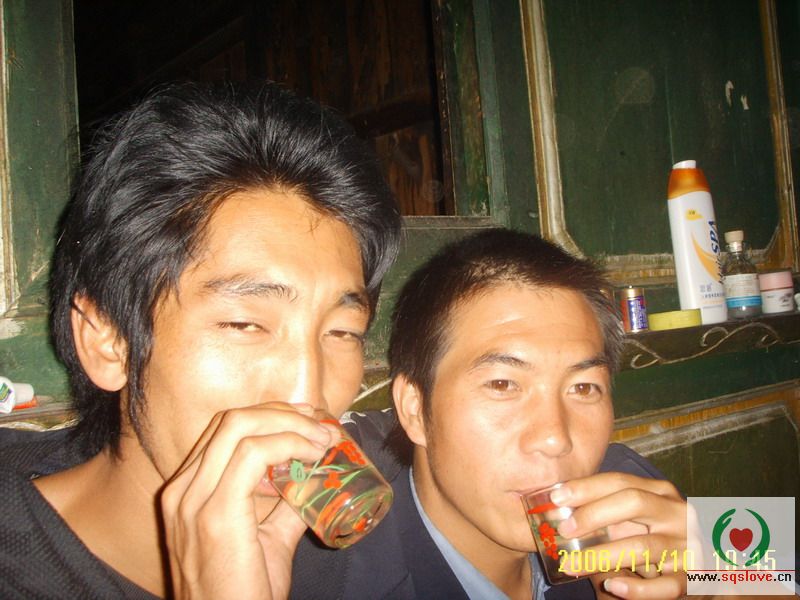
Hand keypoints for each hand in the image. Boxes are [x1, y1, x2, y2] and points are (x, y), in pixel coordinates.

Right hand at [161, 402, 339, 599]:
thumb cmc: (243, 597)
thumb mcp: (266, 542)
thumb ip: (285, 509)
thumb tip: (316, 482)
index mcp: (187, 493)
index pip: (224, 431)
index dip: (269, 416)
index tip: (307, 420)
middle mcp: (182, 491)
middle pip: (230, 420)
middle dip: (281, 412)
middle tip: (319, 423)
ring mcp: (192, 501)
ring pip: (238, 426)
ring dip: (289, 424)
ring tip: (322, 437)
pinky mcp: (214, 515)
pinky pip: (252, 454)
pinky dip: (288, 443)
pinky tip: (313, 453)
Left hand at [551, 472, 686, 598]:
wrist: (709, 568)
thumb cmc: (658, 539)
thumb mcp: (636, 521)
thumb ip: (606, 515)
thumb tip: (557, 514)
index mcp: (660, 493)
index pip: (619, 481)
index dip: (586, 487)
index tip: (556, 497)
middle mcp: (677, 513)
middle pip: (633, 502)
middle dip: (594, 513)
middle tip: (563, 528)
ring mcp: (689, 545)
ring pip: (643, 546)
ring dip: (602, 556)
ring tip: (572, 565)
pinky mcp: (696, 579)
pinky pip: (666, 585)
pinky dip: (638, 588)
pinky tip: (613, 585)